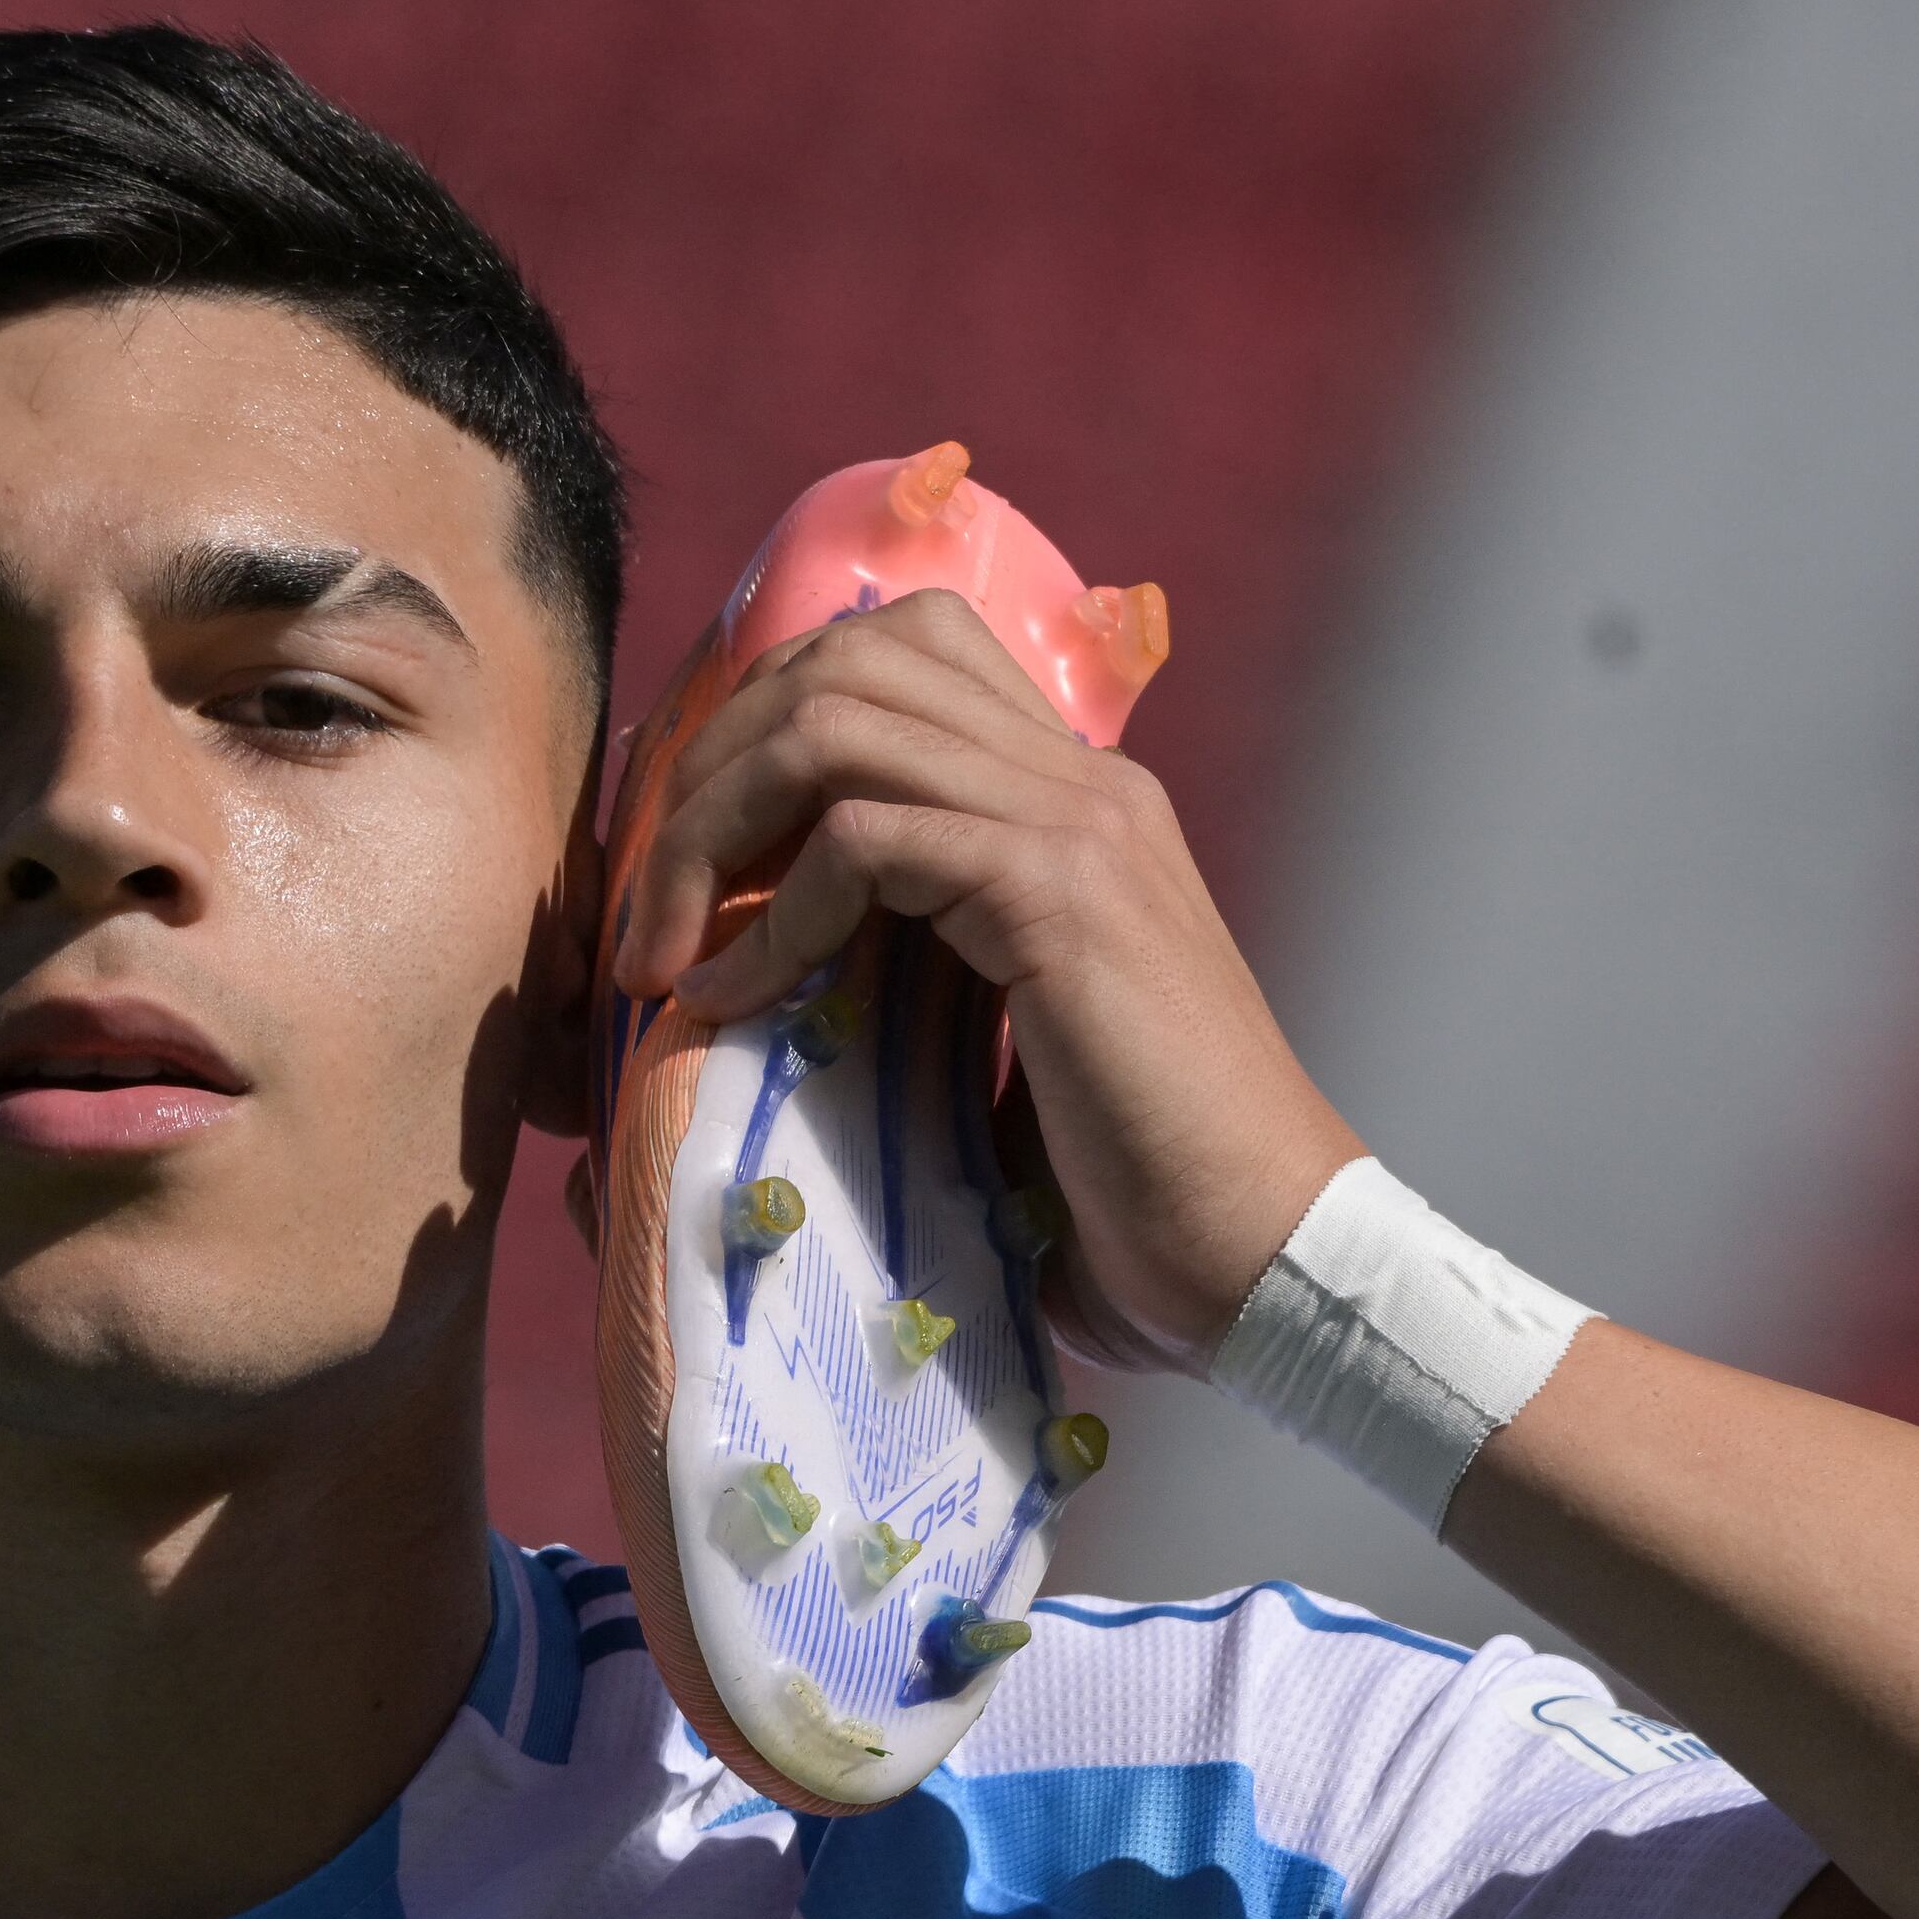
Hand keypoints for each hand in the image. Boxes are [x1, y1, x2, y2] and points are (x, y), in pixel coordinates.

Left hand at [604, 587, 1362, 1371]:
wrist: (1270, 1262)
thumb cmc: (1133, 1205)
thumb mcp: (988, 1071)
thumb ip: (890, 1001)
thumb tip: (720, 1013)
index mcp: (1072, 805)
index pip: (892, 660)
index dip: (756, 733)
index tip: (685, 869)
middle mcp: (1081, 783)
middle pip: (844, 656)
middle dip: (708, 769)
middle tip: (648, 916)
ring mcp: (1078, 826)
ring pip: (835, 721)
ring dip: (714, 829)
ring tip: (665, 957)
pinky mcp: (1059, 895)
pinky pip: (865, 835)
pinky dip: (772, 915)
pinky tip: (733, 1006)